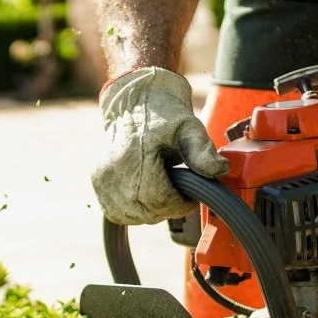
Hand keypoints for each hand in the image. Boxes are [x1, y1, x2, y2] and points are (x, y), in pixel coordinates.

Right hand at [91, 67, 229, 225]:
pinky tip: (146, 195)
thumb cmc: (164, 114)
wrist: (134, 101)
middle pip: (146, 212)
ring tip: (162, 189)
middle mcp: (113, 171)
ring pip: (132, 216)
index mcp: (134, 157)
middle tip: (179, 191)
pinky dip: (135, 211)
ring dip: (151, 211)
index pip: (159, 201)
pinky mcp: (97, 183)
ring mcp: (102, 180)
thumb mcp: (189, 128)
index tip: (190, 195)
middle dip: (167, 207)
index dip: (180, 204)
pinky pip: (117, 212)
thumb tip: (220, 170)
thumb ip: (203, 151)